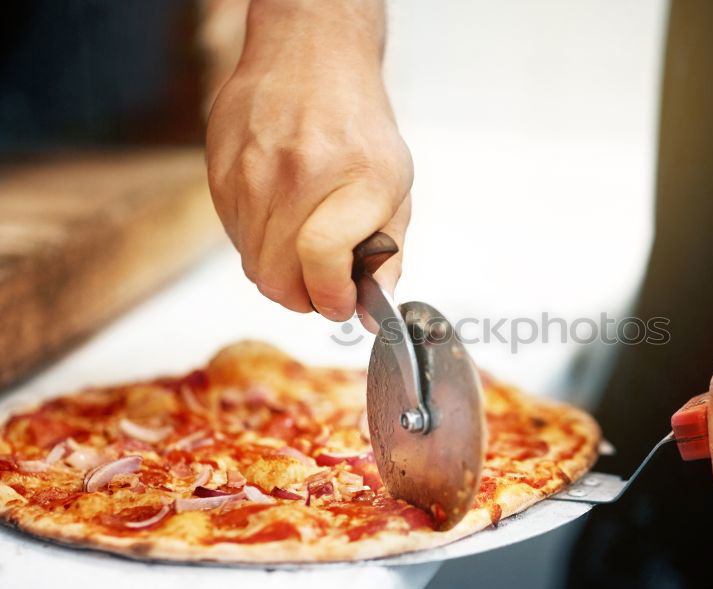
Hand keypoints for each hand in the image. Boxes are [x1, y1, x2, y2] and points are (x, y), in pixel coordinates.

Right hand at [206, 0, 411, 321]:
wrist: (311, 58)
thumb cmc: (358, 123)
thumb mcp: (395, 186)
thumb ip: (387, 252)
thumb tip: (373, 307)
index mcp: (354, 177)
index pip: (322, 260)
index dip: (331, 297)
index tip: (341, 303)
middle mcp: (297, 173)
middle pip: (278, 276)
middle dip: (304, 297)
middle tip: (323, 287)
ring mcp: (251, 171)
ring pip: (252, 264)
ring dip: (281, 273)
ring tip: (305, 248)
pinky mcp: (219, 171)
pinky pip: (234, 237)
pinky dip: (259, 245)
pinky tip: (281, 219)